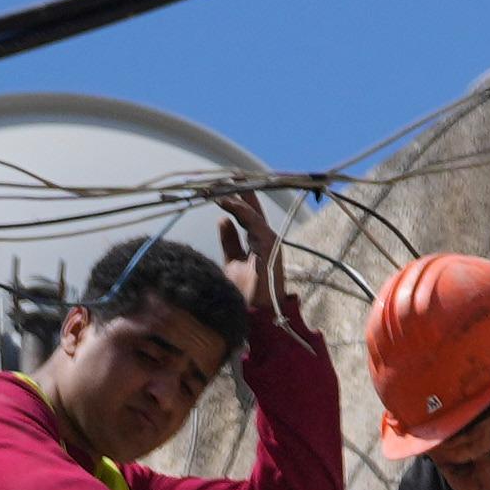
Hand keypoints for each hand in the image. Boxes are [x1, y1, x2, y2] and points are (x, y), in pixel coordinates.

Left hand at [206, 183, 289, 325]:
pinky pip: (254, 224)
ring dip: (236, 199)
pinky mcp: (270, 247)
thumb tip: (222, 220)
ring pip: (252, 213)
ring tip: (219, 188)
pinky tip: (227, 204)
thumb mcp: (233, 262)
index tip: (224, 183)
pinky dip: (241, 212)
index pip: (247, 213)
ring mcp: (269, 241)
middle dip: (240, 190)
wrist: (257, 314)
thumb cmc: (246, 292)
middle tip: (226, 175)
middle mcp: (265, 237)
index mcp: (257, 240)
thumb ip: (229, 242)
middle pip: (252, 208)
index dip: (237, 197)